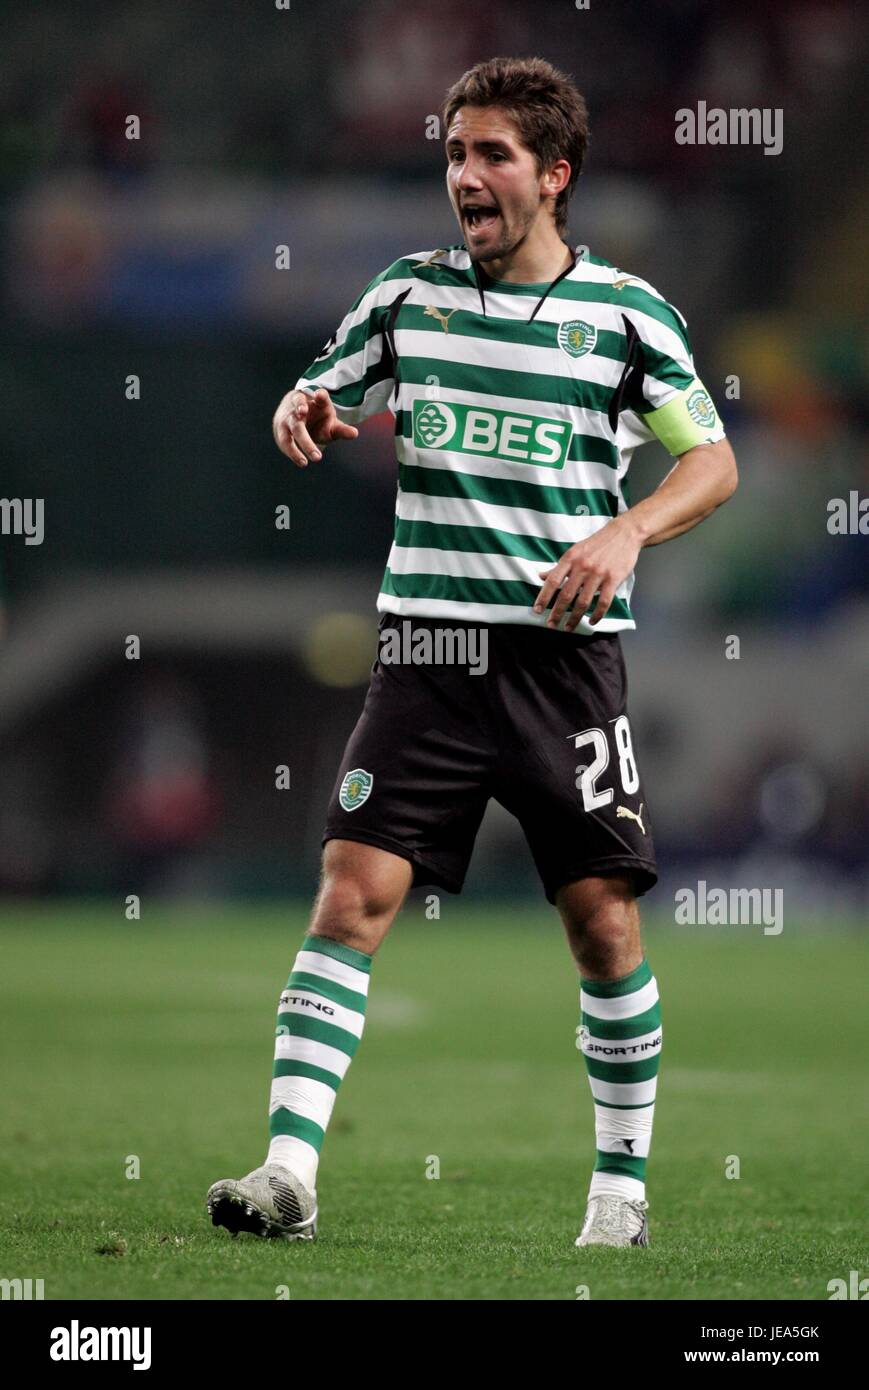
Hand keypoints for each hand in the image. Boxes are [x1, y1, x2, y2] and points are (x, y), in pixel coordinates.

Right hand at [272, 386, 358, 467]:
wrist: (298, 415)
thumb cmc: (318, 419)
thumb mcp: (331, 423)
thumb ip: (342, 429)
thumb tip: (355, 434)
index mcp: (315, 400)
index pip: (319, 395)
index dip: (320, 395)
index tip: (320, 395)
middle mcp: (298, 404)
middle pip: (300, 414)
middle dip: (307, 436)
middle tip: (317, 457)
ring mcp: (287, 415)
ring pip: (289, 430)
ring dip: (294, 448)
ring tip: (304, 462)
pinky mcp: (279, 427)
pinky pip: (284, 440)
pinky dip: (292, 452)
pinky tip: (302, 462)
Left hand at [533, 514, 642, 630]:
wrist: (624, 533)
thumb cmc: (597, 543)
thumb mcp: (575, 550)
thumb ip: (559, 566)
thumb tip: (541, 576)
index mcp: (570, 558)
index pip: (552, 581)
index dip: (543, 597)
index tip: (537, 610)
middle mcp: (582, 566)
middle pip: (566, 595)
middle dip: (557, 613)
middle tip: (551, 625)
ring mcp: (598, 573)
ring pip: (583, 602)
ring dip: (574, 618)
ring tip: (568, 627)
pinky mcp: (613, 579)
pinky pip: (603, 602)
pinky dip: (597, 615)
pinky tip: (591, 621)